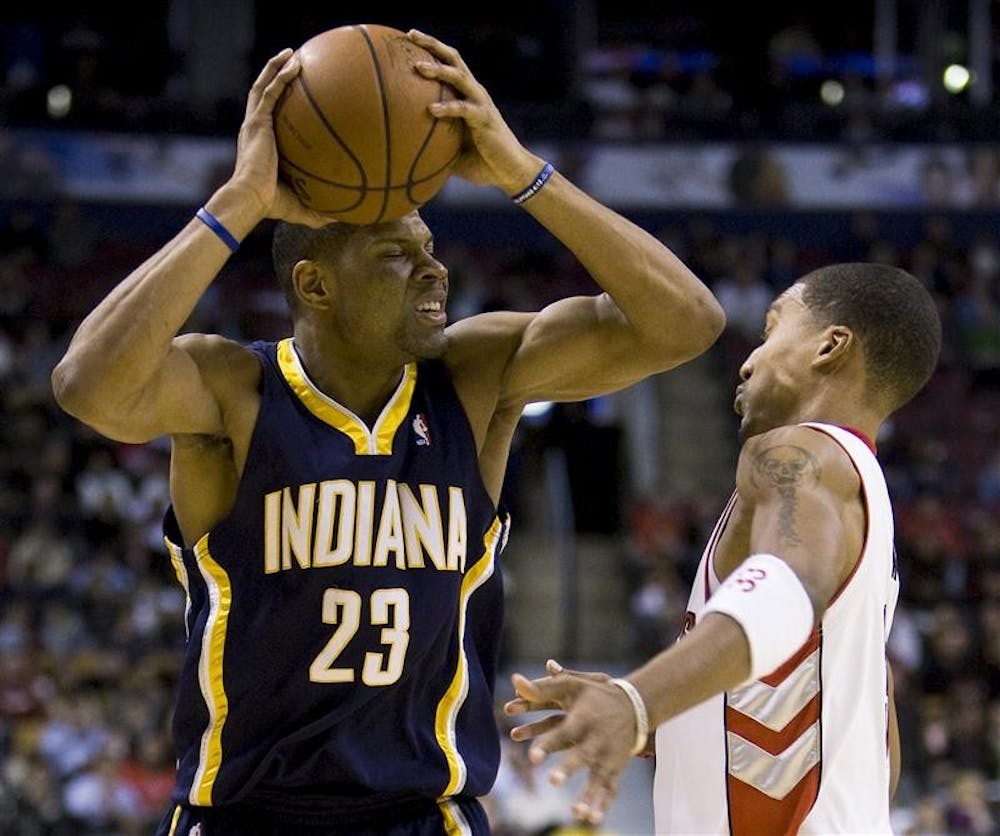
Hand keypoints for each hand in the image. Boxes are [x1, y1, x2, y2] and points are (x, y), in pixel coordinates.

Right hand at [229, 48, 341, 227]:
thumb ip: (319, 210)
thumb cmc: (272, 205)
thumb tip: (341, 217)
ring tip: (292, 53)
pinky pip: (269, 92)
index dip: (279, 103)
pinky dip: (280, 75)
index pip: (270, 118)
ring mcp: (255, 124)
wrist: (251, 199)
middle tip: (293, 64)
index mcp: (263, 145)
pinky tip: (295, 63)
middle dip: (275, 76)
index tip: (296, 95)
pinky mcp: (257, 122)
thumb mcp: (302, 206)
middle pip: (263, 95)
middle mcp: (256, 130)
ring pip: (263, 86)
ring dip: (275, 67)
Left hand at [407, 29, 540, 194]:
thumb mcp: (450, 150)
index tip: (408, 38)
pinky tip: (432, 110)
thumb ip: (432, 142)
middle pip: (454, 59)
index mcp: (467, 94)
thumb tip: (403, 150)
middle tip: (411, 35)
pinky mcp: (485, 119)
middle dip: (432, 45)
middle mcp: (475, 92)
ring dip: (439, 70)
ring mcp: (481, 104)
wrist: (510, 172)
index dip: (431, 49)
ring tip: (418, 67)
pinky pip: (464, 109)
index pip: (449, 63)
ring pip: (460, 77)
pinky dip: (448, 108)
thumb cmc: (480, 162)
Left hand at [502, 659, 641, 824]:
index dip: (548, 743)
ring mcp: (608, 755)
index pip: (563, 730)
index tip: (531, 757)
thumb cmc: (594, 696)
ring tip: (577, 813)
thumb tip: (514, 680)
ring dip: (589, 795)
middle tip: (553, 780)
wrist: (634, 706)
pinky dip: (603, 804)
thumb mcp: (570, 686)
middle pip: (583, 755)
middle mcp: (597, 738)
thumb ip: (542, 687)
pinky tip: (592, 819)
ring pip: (599, 777)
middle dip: (569, 768)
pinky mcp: (615, 768)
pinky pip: (610, 788)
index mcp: (584, 718)